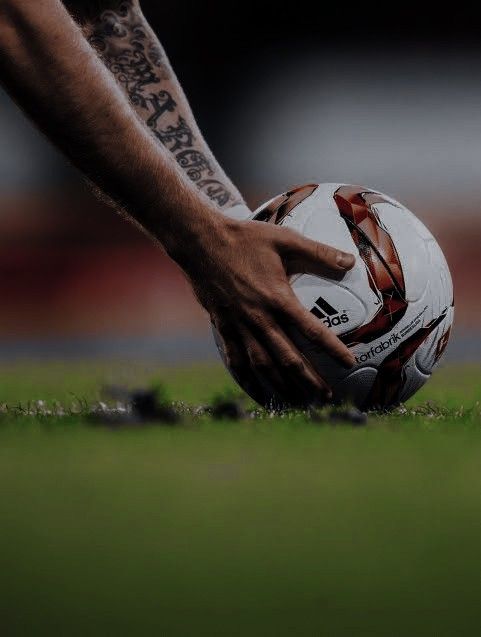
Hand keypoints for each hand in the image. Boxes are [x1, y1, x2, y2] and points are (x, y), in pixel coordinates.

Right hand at [186, 218, 355, 406]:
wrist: (199, 242)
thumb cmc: (244, 238)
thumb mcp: (285, 239)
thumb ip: (319, 252)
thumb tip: (350, 262)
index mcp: (278, 298)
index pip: (311, 330)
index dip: (332, 348)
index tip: (349, 362)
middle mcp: (259, 317)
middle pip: (288, 358)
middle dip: (309, 379)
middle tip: (326, 396)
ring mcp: (238, 325)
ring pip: (262, 365)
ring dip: (281, 385)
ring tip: (296, 401)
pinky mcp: (223, 327)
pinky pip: (235, 360)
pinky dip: (247, 379)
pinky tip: (256, 392)